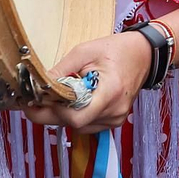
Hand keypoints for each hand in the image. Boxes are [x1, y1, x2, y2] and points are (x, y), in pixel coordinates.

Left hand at [26, 30, 149, 132]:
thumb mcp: (84, 52)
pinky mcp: (114, 120)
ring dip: (63, 115)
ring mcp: (116, 118)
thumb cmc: (117, 50)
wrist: (144, 54)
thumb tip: (37, 85)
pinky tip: (73, 101)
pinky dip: (76, 115)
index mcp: (109, 93)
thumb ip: (60, 70)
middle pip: (73, 124)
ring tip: (57, 97)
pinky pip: (87, 125)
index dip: (52, 111)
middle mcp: (115, 111)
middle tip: (34, 101)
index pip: (75, 118)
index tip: (35, 101)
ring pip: (78, 127)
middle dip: (51, 113)